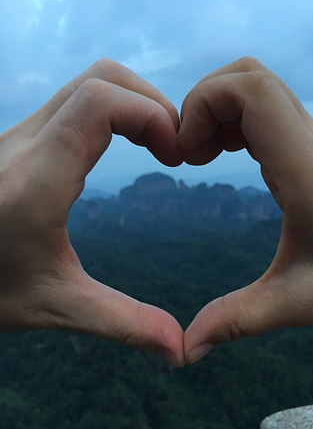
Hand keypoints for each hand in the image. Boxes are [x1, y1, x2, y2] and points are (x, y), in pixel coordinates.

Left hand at [0, 59, 184, 366]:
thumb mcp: (57, 307)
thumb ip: (123, 324)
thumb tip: (180, 349)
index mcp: (33, 184)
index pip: (99, 102)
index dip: (152, 115)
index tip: (175, 157)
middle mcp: (20, 147)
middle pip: (100, 79)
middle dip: (151, 104)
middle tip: (173, 150)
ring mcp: (15, 138)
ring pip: (86, 84)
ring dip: (133, 104)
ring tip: (156, 145)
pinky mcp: (17, 140)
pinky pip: (73, 101)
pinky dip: (113, 110)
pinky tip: (124, 144)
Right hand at [179, 57, 312, 363]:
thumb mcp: (296, 303)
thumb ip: (236, 320)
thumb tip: (184, 348)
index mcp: (306, 175)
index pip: (253, 91)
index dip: (204, 105)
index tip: (186, 155)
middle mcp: (310, 146)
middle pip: (248, 75)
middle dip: (202, 103)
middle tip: (187, 155)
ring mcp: (312, 141)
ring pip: (257, 86)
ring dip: (216, 109)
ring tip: (200, 155)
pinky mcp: (308, 147)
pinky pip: (264, 108)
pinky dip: (231, 119)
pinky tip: (223, 155)